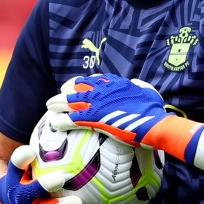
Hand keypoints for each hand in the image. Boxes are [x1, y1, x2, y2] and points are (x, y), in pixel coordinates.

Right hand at [0, 145, 96, 203]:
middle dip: (48, 193)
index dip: (20, 159)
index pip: (15, 165)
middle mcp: (22, 200)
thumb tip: (55, 115)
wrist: (5, 200)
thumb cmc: (24, 172)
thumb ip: (37, 144)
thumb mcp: (23, 158)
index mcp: (15, 180)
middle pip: (33, 198)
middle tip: (66, 186)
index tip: (29, 151)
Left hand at [46, 74, 168, 147]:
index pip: (94, 79)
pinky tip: (55, 123)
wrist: (155, 124)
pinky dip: (63, 120)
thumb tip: (136, 83)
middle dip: (66, 90)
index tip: (74, 85)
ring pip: (72, 101)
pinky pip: (73, 118)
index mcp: (116, 83)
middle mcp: (105, 90)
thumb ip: (140, 86)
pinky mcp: (96, 118)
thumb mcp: (148, 92)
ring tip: (49, 106)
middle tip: (57, 96)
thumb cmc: (155, 111)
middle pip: (79, 87)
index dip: (82, 82)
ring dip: (59, 103)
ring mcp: (99, 103)